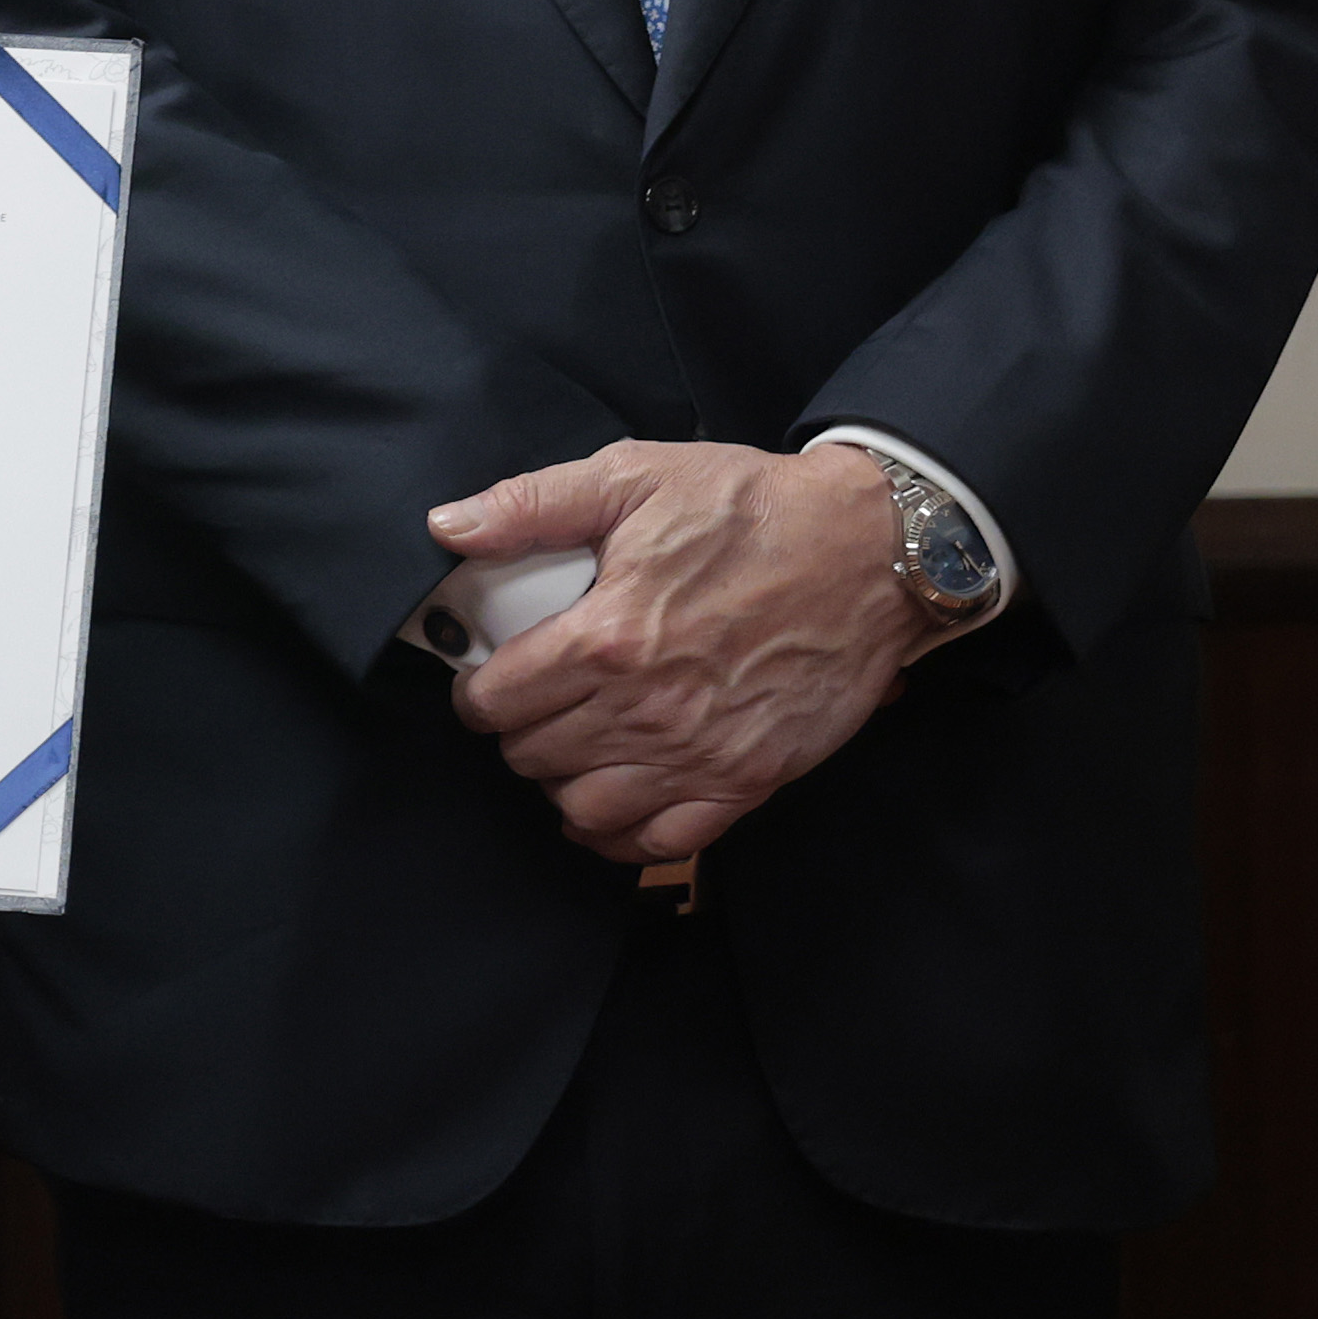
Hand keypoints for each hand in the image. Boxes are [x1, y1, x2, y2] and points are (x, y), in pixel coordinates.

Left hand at [432, 440, 916, 862]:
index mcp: (608, 637)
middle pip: (534, 757)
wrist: (870, 551)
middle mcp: (647, 709)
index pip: (498, 700)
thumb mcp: (633, 476)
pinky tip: (610, 807)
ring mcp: (700, 754)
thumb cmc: (751, 508)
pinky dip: (623, 836)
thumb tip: (448, 527)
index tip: (484, 682)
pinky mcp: (749, 780)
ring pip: (586, 807)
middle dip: (517, 733)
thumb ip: (531, 505)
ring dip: (561, 783)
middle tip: (529, 708)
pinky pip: (664, 842)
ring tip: (566, 751)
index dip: (476, 694)